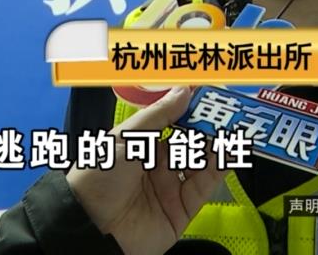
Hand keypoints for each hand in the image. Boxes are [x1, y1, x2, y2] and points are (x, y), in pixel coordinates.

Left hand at [66, 87, 225, 254]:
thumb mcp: (126, 138)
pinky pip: (204, 187)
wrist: (88, 227)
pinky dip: (218, 169)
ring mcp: (170, 188)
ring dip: (216, 146)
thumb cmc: (98, 177)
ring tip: (230, 129)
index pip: (173, 122)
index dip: (190, 109)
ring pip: (201, 163)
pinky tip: (226, 152)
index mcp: (141, 145)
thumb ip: (158, 116)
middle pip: (190, 142)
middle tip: (227, 110)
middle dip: (208, 127)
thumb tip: (183, 91)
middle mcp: (157, 166)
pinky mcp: (181, 211)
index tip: (208, 94)